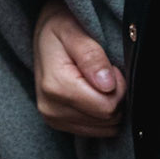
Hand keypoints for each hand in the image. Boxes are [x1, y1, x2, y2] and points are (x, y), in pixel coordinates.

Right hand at [34, 0, 124, 136]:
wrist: (41, 34)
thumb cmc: (59, 27)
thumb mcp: (73, 30)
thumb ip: (91, 55)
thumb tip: (107, 85)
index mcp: (55, 87)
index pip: (107, 107)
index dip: (118, 86)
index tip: (110, 67)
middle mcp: (51, 108)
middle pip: (107, 118)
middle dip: (115, 96)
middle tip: (105, 72)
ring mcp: (53, 119)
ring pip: (104, 127)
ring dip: (109, 105)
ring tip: (97, 81)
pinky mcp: (59, 124)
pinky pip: (96, 131)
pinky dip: (101, 114)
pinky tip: (92, 93)